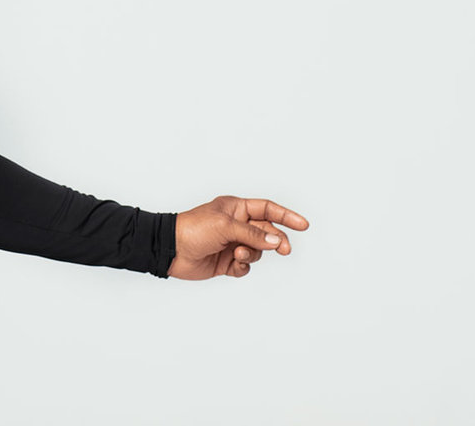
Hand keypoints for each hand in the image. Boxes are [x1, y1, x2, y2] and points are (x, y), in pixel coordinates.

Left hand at [168, 196, 308, 279]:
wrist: (170, 250)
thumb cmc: (193, 229)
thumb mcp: (225, 226)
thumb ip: (253, 233)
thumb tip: (276, 241)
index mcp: (235, 208)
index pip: (267, 209)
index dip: (286, 216)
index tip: (304, 226)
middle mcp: (236, 225)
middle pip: (267, 232)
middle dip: (275, 240)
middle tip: (283, 250)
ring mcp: (232, 243)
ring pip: (257, 251)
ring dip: (252, 254)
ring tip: (237, 254)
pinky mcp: (226, 261)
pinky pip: (245, 266)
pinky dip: (243, 267)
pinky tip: (234, 265)